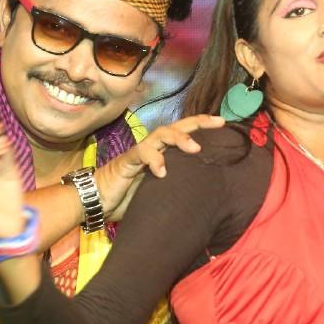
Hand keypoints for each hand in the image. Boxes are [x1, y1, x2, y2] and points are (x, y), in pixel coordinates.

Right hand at [97, 114, 223, 220]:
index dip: (202, 126)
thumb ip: (176, 187)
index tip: (224, 124)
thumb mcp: (160, 192)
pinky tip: (162, 172)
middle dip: (198, 122)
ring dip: (179, 138)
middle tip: (218, 122)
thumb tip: (204, 194)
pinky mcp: (127, 160)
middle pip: (177, 126)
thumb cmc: (129, 198)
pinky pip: (142, 153)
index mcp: (163, 153)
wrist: (99, 201)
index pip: (184, 134)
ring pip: (161, 134)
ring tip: (194, 148)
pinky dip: (154, 160)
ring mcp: (141, 152)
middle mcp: (153, 148)